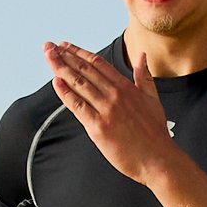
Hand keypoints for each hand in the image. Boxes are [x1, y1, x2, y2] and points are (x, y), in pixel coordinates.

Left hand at [44, 39, 179, 189]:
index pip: (98, 63)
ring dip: (61, 69)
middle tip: (49, 46)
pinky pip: (78, 107)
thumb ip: (144, 76)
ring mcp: (106, 110)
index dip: (79, 53)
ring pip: (79, 84)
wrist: (158, 159)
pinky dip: (66, 94)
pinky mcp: (99, 127)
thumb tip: (142, 56)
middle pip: (85, 70)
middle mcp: (115, 95)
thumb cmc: (155, 133)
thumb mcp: (152, 98)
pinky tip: (55, 82)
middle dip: (65, 56)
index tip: (65, 46)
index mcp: (126, 87)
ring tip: (48, 57)